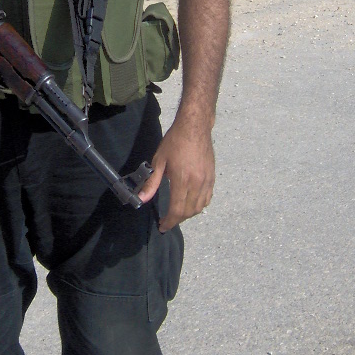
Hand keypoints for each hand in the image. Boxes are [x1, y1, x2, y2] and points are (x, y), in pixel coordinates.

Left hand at [138, 112, 214, 230]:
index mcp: (182, 180)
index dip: (169, 221)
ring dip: (188, 214)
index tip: (162, 226)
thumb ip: (151, 182)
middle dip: (177, 219)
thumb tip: (142, 199)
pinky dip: (199, 206)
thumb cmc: (174, 142)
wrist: (195, 127)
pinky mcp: (212, 177)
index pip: (177, 210)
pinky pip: (207, 198)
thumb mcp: (159, 160)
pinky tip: (191, 203)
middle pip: (189, 212)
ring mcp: (207, 181)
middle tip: (167, 220)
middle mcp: (197, 183)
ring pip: (200, 207)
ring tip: (177, 213)